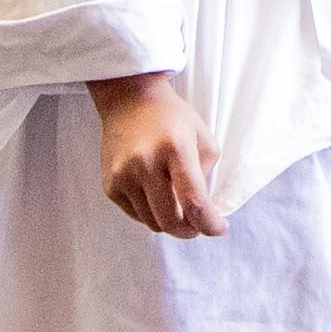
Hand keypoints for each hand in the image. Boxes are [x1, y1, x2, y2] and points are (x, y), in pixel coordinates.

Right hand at [90, 72, 221, 237]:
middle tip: (198, 225)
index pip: (194, 201)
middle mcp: (145, 163)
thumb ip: (205, 178)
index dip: (210, 223)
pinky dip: (151, 213)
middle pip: (170, 220)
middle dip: (190, 230)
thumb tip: (202, 214)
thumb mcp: (202, 138)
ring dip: (169, 222)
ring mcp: (123, 175)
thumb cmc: (172, 119)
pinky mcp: (110, 185)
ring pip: (152, 223)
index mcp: (175, 148)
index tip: (219, 228)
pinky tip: (156, 194)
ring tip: (177, 206)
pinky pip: (136, 215)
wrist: (129, 101)